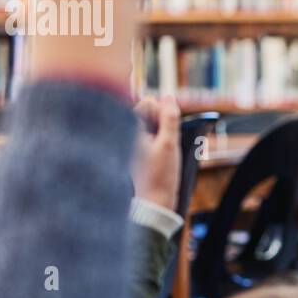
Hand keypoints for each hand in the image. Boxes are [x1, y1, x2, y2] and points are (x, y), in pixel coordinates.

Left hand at [132, 95, 181, 210]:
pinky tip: (166, 157)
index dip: (163, 112)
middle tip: (168, 142)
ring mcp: (133, 142)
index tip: (165, 131)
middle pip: (151, 112)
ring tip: (167, 152)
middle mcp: (128, 133)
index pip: (149, 101)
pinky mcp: (139, 152)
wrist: (154, 201)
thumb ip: (169, 117)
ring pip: (154, 125)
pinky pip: (153, 137)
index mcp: (130, 128)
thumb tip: (169, 96)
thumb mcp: (169, 143)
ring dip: (165, 132)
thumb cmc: (160, 174)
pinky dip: (162, 142)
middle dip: (164, 121)